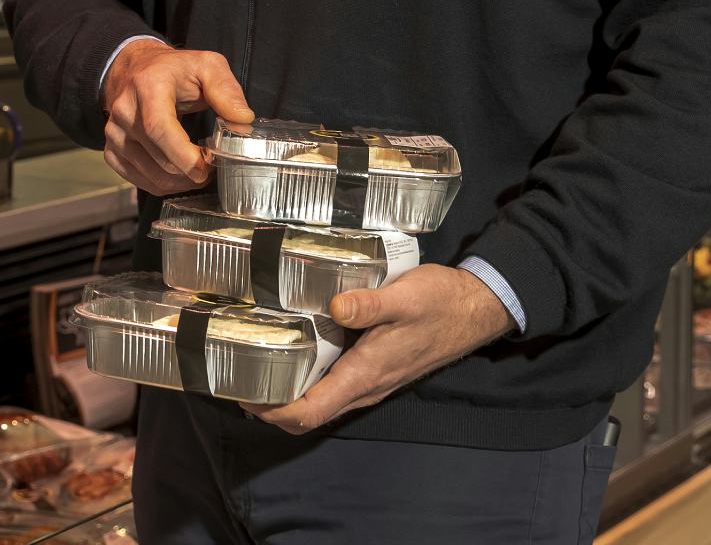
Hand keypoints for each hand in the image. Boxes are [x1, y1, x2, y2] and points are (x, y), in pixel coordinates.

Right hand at [100, 39, 252, 196]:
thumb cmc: (175, 70)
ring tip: (198, 167)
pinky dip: (162, 183)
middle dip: (190, 171)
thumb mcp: (207, 66)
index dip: (183, 155)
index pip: (159, 128)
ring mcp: (114, 133)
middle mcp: (124, 110)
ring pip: (150, 174)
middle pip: (158, 157)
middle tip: (212, 166)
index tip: (207, 167)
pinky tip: (178, 173)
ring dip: (179, 180)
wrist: (135, 69)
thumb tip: (243, 120)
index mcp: (147, 86)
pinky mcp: (111, 149)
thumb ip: (226, 90)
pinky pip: (138, 180)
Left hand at [246, 265, 514, 434]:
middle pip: (308, 415)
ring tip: (254, 365)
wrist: (475, 308)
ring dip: (287, 395)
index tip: (241, 395)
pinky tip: (294, 351)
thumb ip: (369, 304)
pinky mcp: (375, 369)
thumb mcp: (404, 296)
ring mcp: (371, 381)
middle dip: (269, 406)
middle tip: (235, 379)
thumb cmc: (439, 302)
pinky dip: (307, 381)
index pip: (309, 412)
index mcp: (364, 374)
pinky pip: (333, 388)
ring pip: (321, 402)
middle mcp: (364, 386)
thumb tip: (334, 307)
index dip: (272, 412)